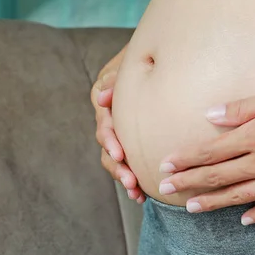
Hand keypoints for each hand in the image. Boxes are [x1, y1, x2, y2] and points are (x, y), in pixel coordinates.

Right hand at [91, 48, 144, 203]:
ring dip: (123, 176)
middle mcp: (107, 118)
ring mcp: (118, 130)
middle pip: (107, 146)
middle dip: (117, 166)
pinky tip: (141, 195)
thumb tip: (101, 95)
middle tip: (130, 180)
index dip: (110, 140)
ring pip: (114, 158)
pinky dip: (132, 177)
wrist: (152, 60)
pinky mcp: (129, 139)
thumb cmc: (140, 59)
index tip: (120, 154)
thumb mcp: (128, 61)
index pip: (104, 124)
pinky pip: (127, 162)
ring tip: (135, 192)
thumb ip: (115, 77)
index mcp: (103, 100)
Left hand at [158, 79, 254, 223]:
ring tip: (191, 207)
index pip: (211, 151)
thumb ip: (243, 109)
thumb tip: (211, 115)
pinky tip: (244, 220)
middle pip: (219, 176)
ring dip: (212, 202)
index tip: (165, 163)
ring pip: (240, 196)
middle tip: (165, 188)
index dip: (186, 158)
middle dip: (188, 182)